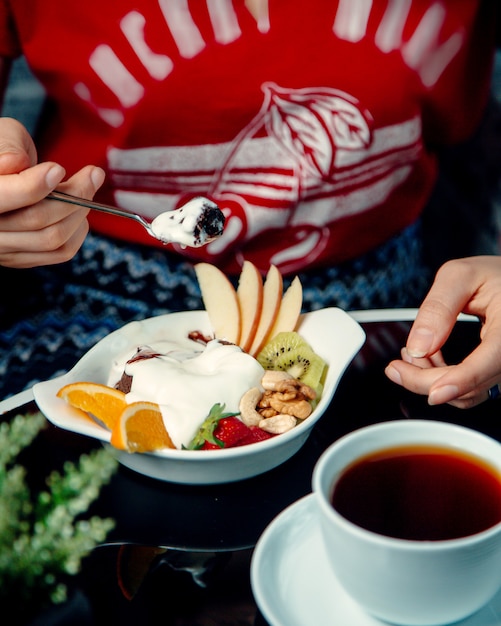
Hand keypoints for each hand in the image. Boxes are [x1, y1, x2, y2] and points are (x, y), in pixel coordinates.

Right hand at [0, 117, 104, 267]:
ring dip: (79, 213)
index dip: (34, 184)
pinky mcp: (23, 257)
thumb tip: (16, 163)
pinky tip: (80, 212)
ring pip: (51, 239)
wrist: (5, 174)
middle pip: (35, 219)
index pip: (3, 196)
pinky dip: (78, 232)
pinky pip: (60, 253)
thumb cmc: (5, 151)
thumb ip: (8, 148)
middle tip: (93, 174)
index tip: (58, 168)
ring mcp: (4, 247)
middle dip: (73, 195)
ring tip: (87, 189)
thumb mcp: (4, 136)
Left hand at [385, 256, 500, 407]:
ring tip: (410, 355)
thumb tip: (418, 347)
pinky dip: (444, 379)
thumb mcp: (460, 276)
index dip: (460, 381)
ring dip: (433, 381)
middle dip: (427, 380)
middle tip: (396, 367)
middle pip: (473, 386)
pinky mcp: (497, 372)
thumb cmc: (493, 275)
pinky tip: (428, 359)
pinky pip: (471, 388)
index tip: (433, 394)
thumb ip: (438, 308)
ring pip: (470, 394)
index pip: (491, 362)